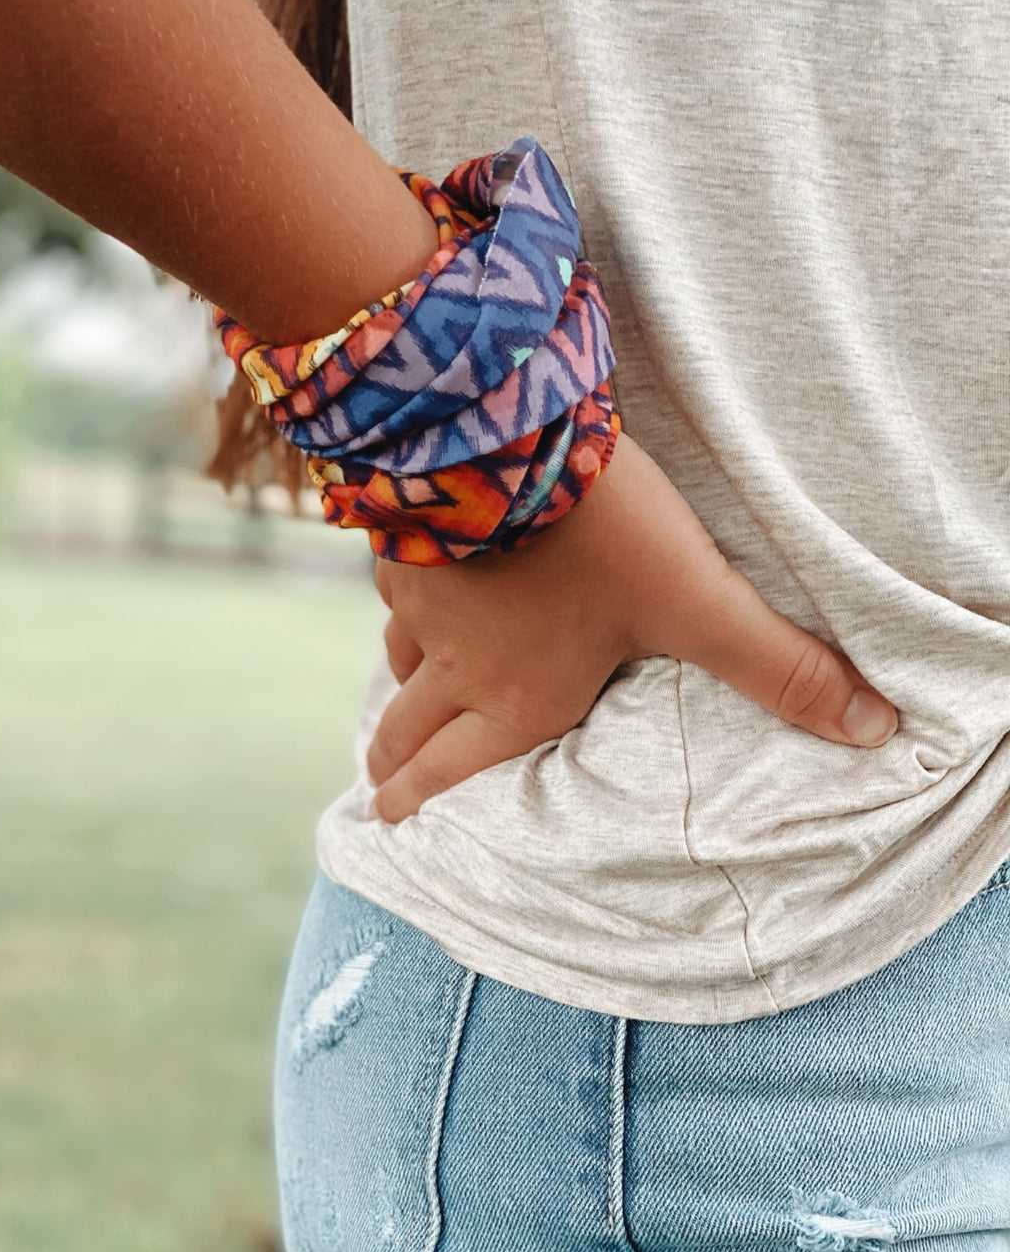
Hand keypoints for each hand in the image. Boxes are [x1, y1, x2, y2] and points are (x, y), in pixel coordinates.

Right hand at [366, 432, 898, 822]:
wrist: (500, 433)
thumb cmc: (598, 534)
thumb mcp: (700, 602)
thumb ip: (780, 667)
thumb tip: (875, 730)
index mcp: (517, 695)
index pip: (456, 769)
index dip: (419, 801)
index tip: (384, 818)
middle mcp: (456, 660)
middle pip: (404, 728)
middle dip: (391, 765)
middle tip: (376, 790)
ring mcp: (419, 595)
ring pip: (398, 654)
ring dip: (398, 680)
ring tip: (399, 686)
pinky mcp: (401, 532)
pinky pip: (392, 580)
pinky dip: (401, 595)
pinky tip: (413, 573)